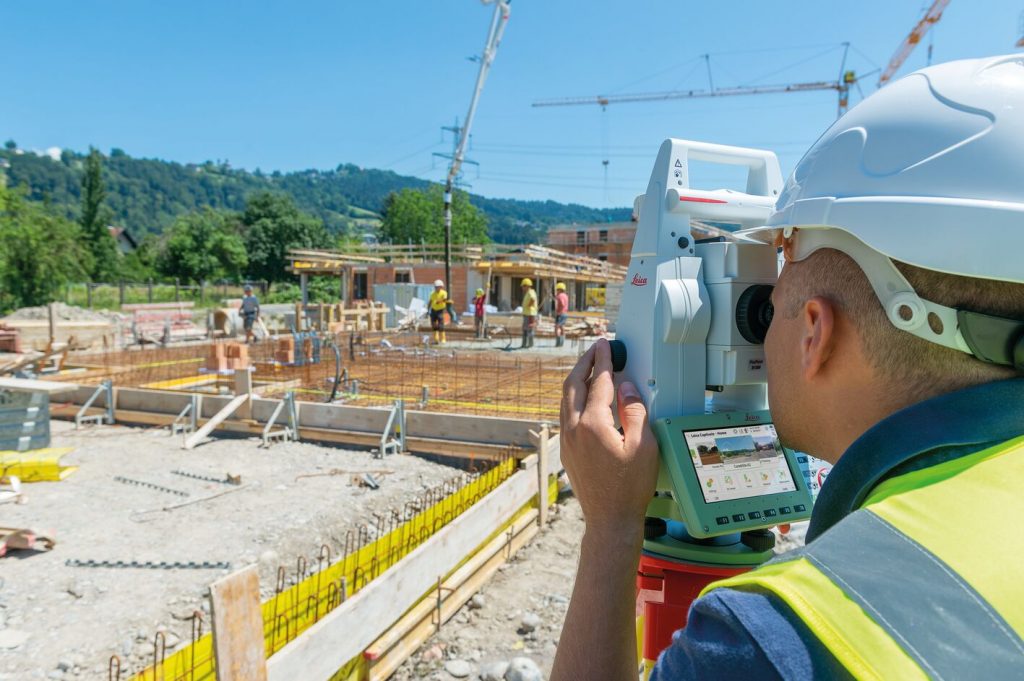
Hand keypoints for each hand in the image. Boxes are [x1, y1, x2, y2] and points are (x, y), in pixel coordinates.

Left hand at [560, 338, 658, 537]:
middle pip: (573, 384)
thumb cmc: (630, 487)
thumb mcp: (644, 446)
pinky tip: (584, 397)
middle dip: (584, 362)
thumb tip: (626, 386)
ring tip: (590, 366)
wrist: (609, 519)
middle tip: (596, 348)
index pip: (598, 382)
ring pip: (565, 398)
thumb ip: (635, 411)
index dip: (604, 360)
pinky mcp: (565, 450)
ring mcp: (566, 440)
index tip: (607, 344)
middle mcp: (573, 428)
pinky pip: (565, 413)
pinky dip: (574, 396)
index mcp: (593, 424)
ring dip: (577, 378)